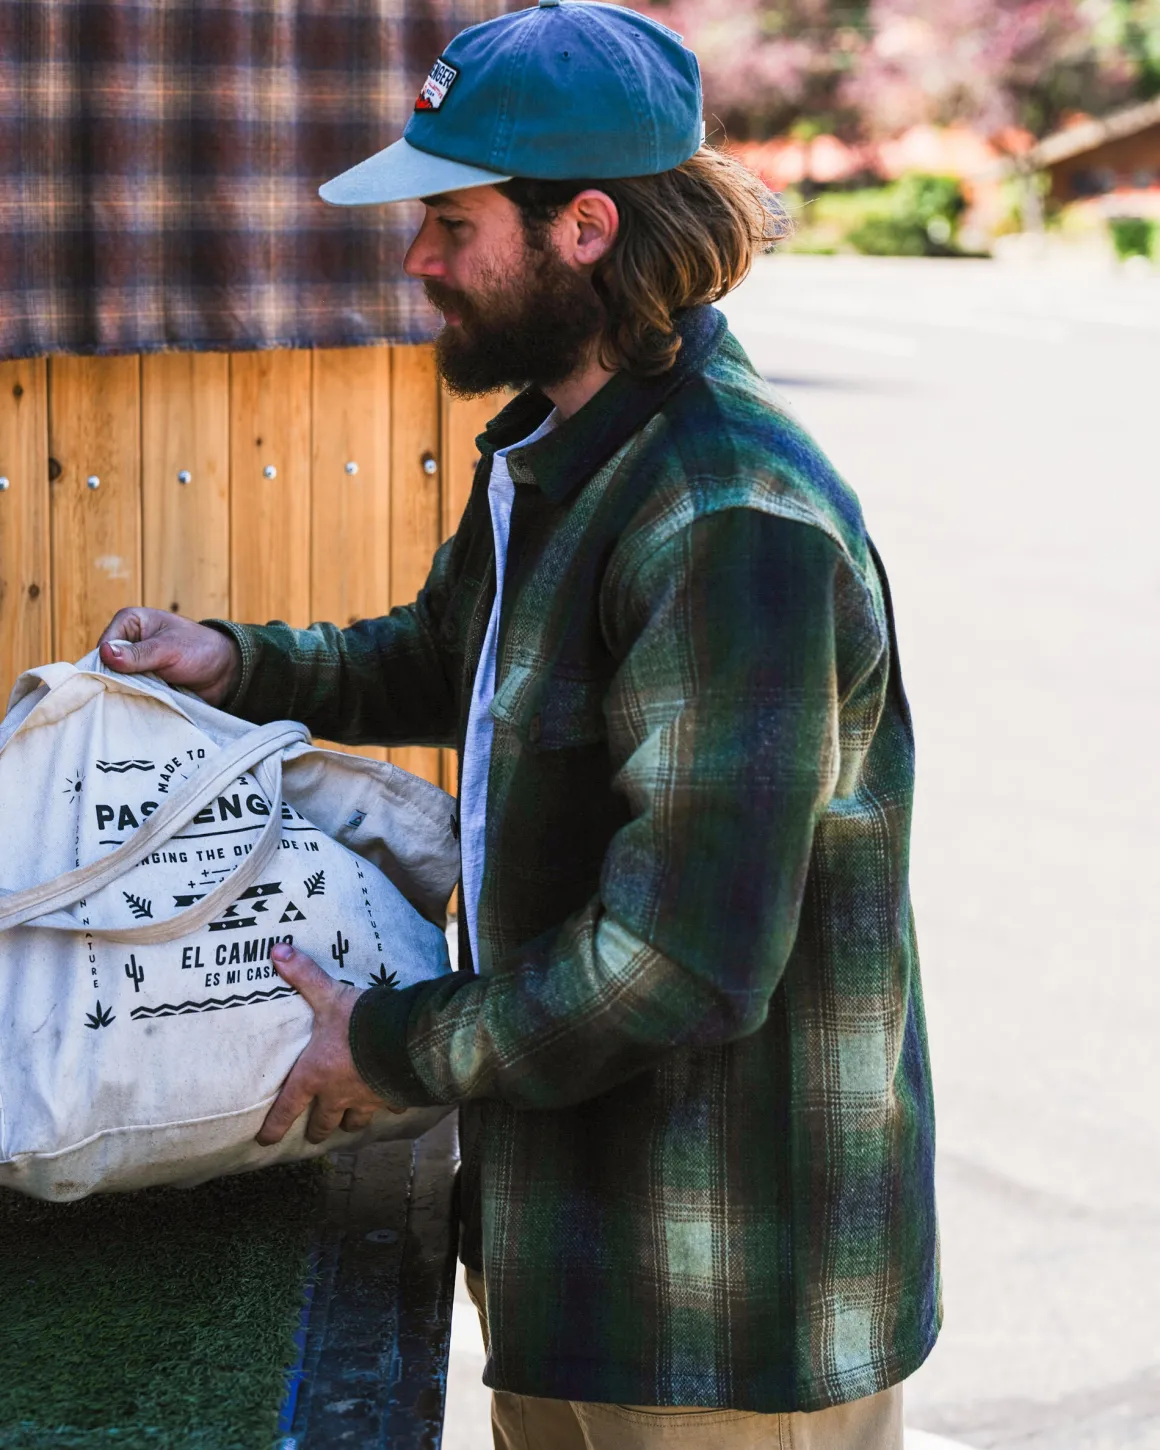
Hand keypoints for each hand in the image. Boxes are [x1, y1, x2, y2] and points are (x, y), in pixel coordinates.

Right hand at [98, 607, 241, 706]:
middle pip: (106, 667)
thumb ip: (139, 654)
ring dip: (126, 694)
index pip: (103, 647)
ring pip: (116, 683)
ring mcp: (134, 665)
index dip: (106, 666)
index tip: (117, 681)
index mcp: (130, 622)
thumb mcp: (169, 649)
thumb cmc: (200, 650)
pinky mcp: (142, 683)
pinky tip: (139, 708)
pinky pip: (130, 694)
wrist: (226, 673)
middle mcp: (127, 642)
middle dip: (115, 682)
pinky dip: (135, 701)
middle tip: (128, 695)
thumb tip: (105, 653)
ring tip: (137, 702)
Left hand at [256, 943, 400, 1146]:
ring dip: (350, 1122)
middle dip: (318, 1129)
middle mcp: (338, 1094)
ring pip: (355, 1122)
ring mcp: (367, 1098)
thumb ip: (304, 975)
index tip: (266, 1140)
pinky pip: (390, 1108)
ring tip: (350, 1123)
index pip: (288, 1107)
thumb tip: (276, 950)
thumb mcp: (329, 995)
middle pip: (324, 1122)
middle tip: (315, 1133)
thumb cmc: (359, 1021)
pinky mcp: (393, 1096)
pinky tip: (392, 1102)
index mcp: (315, 1074)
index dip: (275, 1126)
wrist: (404, 1037)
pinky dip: (389, 1106)